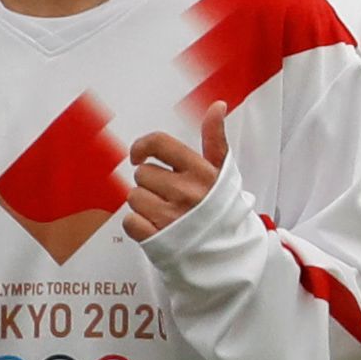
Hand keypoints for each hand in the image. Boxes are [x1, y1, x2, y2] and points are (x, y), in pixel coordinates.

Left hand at [121, 106, 227, 241]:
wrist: (230, 253)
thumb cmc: (223, 210)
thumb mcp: (223, 173)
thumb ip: (215, 138)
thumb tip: (217, 106)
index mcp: (201, 172)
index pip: (159, 144)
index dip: (142, 146)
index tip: (139, 156)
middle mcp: (187, 192)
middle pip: (142, 174)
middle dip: (151, 184)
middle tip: (169, 196)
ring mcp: (172, 217)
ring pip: (133, 197)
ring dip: (144, 205)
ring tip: (165, 213)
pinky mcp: (158, 239)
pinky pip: (130, 222)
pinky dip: (139, 226)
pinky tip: (156, 227)